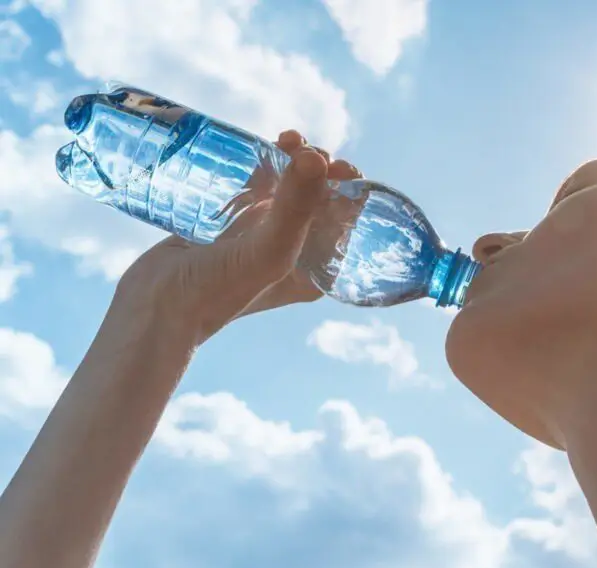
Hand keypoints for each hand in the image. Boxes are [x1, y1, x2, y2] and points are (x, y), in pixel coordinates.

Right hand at [110, 129, 362, 349]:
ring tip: (286, 139)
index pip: (345, 223)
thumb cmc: (217, 291)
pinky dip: (262, 163)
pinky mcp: (229, 220)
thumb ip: (296, 208)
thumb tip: (318, 157)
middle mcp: (292, 252)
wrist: (154, 307)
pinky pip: (255, 185)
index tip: (338, 166)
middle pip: (318, 200)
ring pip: (287, 187)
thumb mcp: (269, 251)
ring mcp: (259, 235)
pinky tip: (262, 145)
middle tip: (305, 149)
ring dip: (293, 160)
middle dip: (319, 169)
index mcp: (314, 269)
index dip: (348, 191)